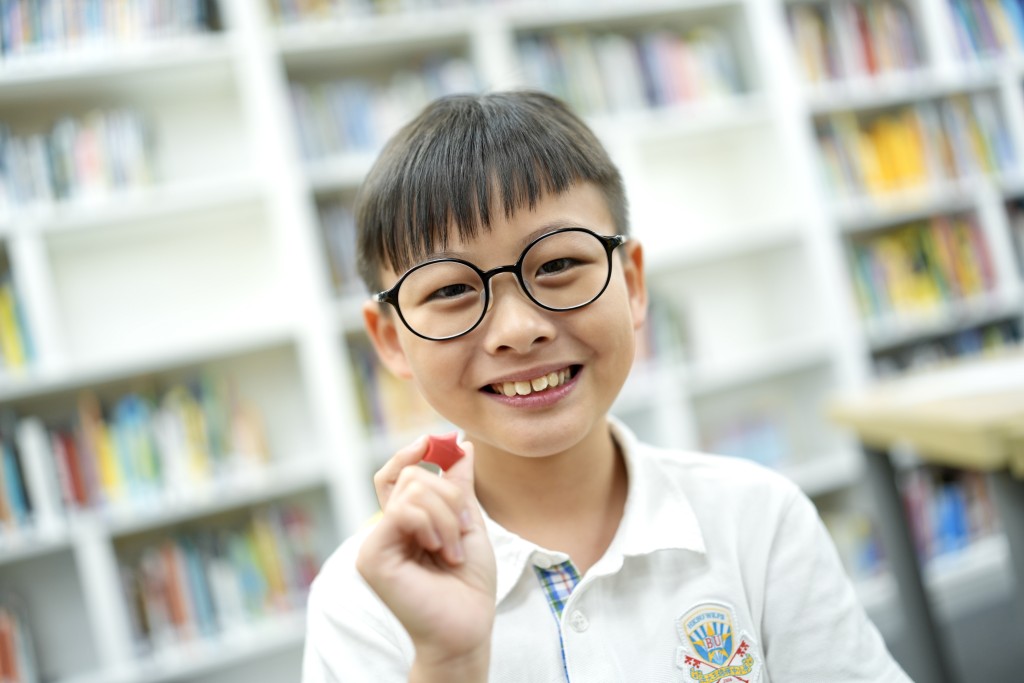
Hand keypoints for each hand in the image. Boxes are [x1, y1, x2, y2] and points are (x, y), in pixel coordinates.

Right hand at [356, 438, 495, 678]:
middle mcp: (386, 529)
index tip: (435, 442)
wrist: (468, 625)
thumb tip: (461, 445)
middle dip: (449, 496)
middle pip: (411, 476)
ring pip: (412, 490)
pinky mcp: (372, 557)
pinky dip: (431, 525)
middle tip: (463, 529)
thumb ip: (459, 486)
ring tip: (452, 551)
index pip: (396, 474)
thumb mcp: (470, 523)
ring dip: (447, 516)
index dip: (411, 453)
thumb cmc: (469, 583)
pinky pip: (402, 512)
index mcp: (405, 521)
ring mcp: (375, 542)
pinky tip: (440, 551)